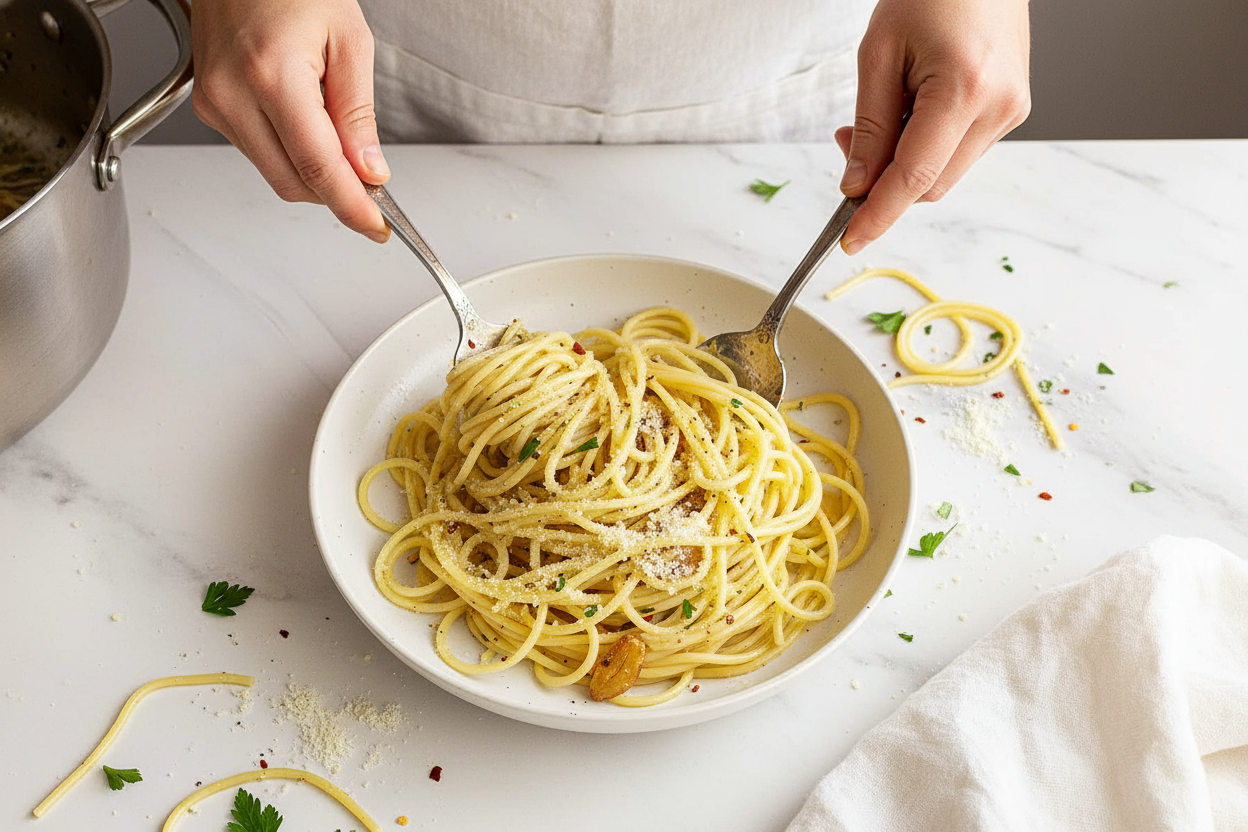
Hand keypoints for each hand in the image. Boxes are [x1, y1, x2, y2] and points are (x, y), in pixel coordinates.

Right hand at [192, 0, 389, 241]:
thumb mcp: (349, 41)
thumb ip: (358, 113)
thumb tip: (369, 171)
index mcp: (273, 74)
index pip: (318, 166)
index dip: (351, 206)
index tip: (375, 225)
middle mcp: (234, 94)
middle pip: (293, 182)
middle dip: (335, 194)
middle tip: (370, 188)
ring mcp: (216, 104)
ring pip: (275, 174)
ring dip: (314, 173)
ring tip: (336, 135)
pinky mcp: (210, 108)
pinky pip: (259, 153)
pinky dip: (291, 154)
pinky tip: (306, 123)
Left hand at [836, 0, 1030, 253]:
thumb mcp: (879, 53)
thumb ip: (869, 127)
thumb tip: (856, 186)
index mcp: (964, 89)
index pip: (914, 176)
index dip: (877, 215)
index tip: (848, 241)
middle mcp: (999, 107)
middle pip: (930, 184)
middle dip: (883, 181)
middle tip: (847, 142)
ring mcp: (1013, 110)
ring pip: (945, 173)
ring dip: (906, 163)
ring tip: (887, 108)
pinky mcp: (1014, 109)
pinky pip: (960, 151)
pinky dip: (929, 147)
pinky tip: (916, 107)